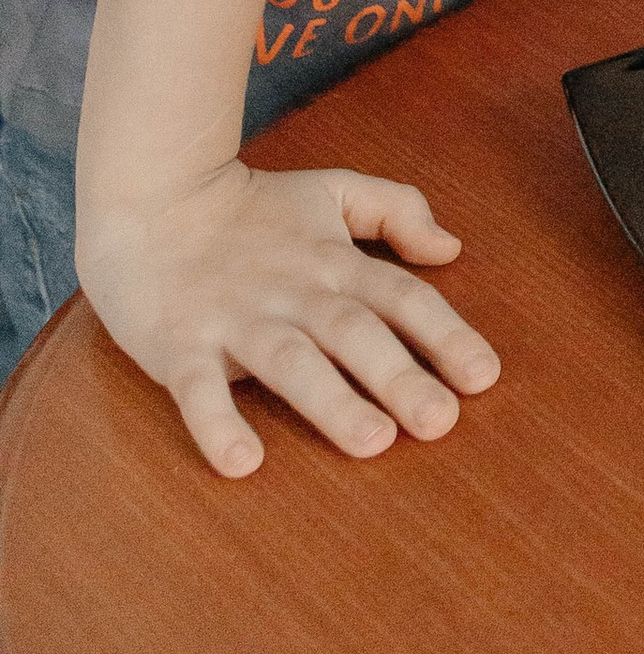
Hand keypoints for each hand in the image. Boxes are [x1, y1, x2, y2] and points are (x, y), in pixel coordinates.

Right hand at [78, 160, 499, 478]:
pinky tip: (242, 462)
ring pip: (289, 362)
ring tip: (372, 441)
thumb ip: (397, 210)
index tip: (483, 377)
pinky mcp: (179, 344)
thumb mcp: (332, 191)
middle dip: (400, 377)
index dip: (445, 335)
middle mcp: (293, 293)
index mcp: (334, 263)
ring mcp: (235, 319)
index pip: (401, 298)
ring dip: (331, 402)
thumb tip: (452, 247)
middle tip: (441, 423)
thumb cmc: (250, 208)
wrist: (149, 195)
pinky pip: (198, 390)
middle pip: (354, 334)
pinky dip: (218, 424)